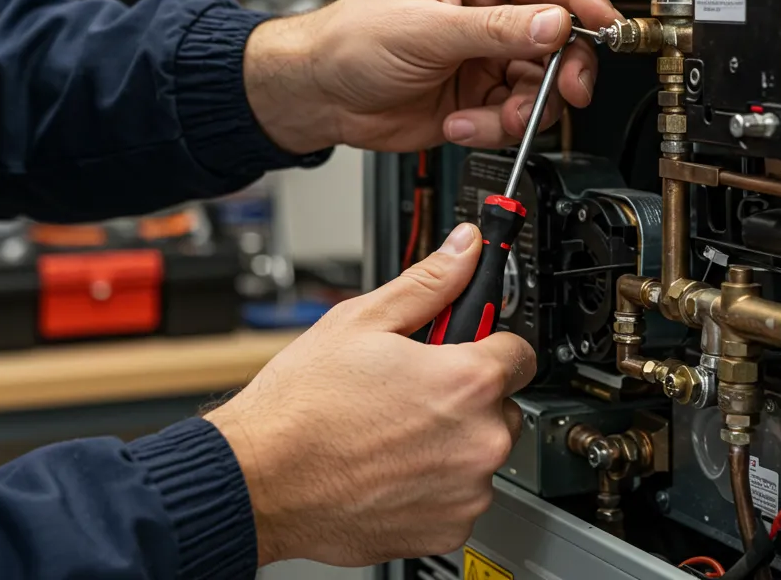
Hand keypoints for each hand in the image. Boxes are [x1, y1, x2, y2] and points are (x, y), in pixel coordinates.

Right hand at [206, 223, 535, 565]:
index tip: (465, 348)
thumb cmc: (301, 407)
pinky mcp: (446, 530)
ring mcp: (466, 492)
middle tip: (410, 392)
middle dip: (464, 397)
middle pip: (500, 407)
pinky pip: (457, 497)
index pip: (520, 352)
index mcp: (468, 382)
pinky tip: (388, 468)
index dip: (487, 344)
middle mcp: (479, 441)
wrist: (260, 481)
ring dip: (449, 444)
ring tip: (390, 433)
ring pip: (477, 455)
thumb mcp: (361, 320)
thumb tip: (464, 250)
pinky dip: (432, 486)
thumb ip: (429, 283)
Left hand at [244, 0, 620, 152]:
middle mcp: (487, 8)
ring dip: (521, 108)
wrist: (319, 96)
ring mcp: (485, 54)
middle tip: (563, 91)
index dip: (579, 4)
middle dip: (559, 70)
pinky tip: (463, 123)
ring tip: (491, 117)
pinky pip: (514, 114)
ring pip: (539, 83)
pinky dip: (494, 126)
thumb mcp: (426, 29)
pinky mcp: (480, 95)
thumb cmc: (350, 40)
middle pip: (555, 37)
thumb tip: (553, 23)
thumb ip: (494, 29)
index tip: (605, 27)